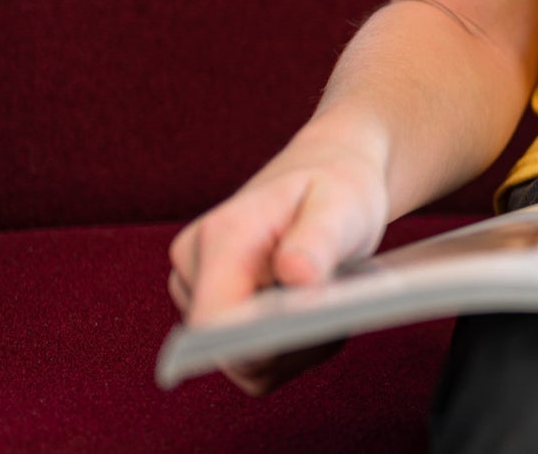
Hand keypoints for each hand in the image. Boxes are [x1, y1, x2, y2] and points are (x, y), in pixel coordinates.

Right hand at [167, 125, 390, 394]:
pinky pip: (251, 361)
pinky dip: (288, 351)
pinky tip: (315, 317)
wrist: (327, 175)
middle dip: (289, 346)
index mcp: (221, 234)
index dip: (256, 344)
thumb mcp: (343, 204)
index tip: (309, 334)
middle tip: (337, 311)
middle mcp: (194, 264)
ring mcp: (197, 290)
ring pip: (243, 361)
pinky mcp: (213, 310)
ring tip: (329, 303)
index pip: (213, 320)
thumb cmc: (338, 186)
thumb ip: (320, 238)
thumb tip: (296, 276)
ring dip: (294, 349)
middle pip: (228, 349)